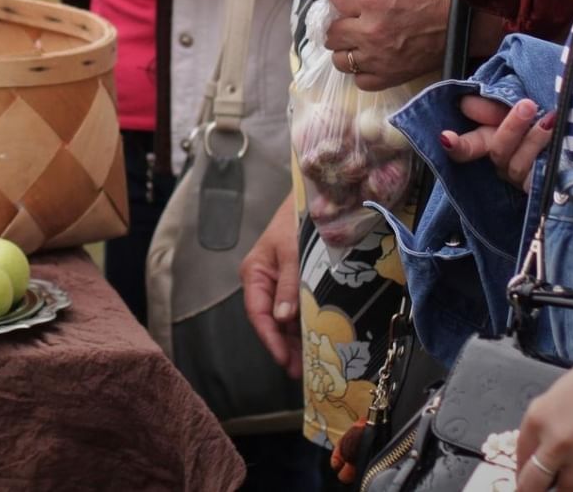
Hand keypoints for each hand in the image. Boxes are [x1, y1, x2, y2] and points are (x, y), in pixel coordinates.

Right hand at [239, 193, 302, 377]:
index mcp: (255, 274)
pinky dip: (305, 326)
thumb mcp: (294, 253)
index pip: (258, 314)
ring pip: (285, 320)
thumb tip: (282, 319)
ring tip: (310, 364)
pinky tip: (316, 341)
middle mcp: (264, 282)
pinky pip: (297, 310)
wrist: (318, 200)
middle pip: (271, 322)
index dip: (270, 339)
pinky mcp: (296, 283)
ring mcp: (280, 284)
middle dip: (285, 346)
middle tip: (301, 372)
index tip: (284, 360)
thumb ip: (290, 286)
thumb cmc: (299, 222)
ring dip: (296, 340)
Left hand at [324, 0, 454, 89]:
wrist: (471, 15)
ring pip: (342, 60)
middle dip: (338, 25)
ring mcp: (379, 56)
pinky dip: (363, 73)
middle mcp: (368, 30)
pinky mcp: (393, 75)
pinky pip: (362, 82)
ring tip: (357, 43)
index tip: (345, 0)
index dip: (338, 0)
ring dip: (346, 51)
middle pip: (332, 34)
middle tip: (349, 21)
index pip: (331, 2)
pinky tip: (370, 61)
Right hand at [442, 94, 553, 188]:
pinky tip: (558, 140)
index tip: (446, 138)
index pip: (465, 146)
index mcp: (489, 141)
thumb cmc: (539, 117)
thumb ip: (491, 106)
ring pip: (518, 166)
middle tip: (527, 105)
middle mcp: (502, 162)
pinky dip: (548, 158)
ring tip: (550, 120)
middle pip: (498, 151)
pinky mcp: (542, 188)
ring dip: (533, 141)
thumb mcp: (514, 108)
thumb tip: (466, 103)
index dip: (455, 144)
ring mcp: (521, 178)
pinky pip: (538, 179)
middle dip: (511, 128)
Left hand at [515, 341, 572, 491]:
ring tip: (565, 485)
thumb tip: (540, 451)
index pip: (521, 457)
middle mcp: (557, 442)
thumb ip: (545, 424)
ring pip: (567, 491)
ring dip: (564, 489)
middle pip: (534, 484)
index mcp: (538, 419)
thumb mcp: (558, 396)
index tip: (524, 477)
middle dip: (531, 491)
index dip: (522, 471)